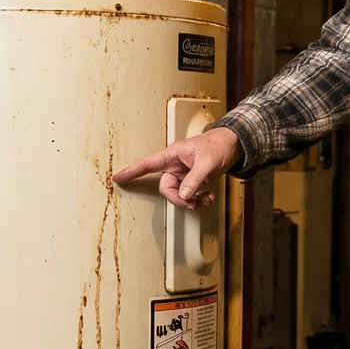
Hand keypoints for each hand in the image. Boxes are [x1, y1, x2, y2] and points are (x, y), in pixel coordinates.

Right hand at [112, 126, 240, 208]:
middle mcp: (175, 165)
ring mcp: (183, 173)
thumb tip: (184, 194)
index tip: (118, 177)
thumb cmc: (218, 145)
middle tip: (192, 203)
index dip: (131, 171)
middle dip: (178, 199)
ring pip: (178, 194)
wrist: (232, 145)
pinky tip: (208, 197)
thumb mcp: (207, 162)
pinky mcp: (191, 180)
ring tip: (205, 199)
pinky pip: (188, 194)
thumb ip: (195, 179)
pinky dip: (198, 199)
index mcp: (173, 155)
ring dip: (191, 201)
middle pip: (165, 188)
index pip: (147, 164)